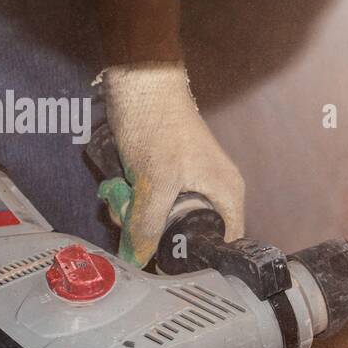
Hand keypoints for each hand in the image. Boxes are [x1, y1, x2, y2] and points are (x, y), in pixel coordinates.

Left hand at [99, 61, 245, 266]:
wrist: (141, 82)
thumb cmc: (159, 124)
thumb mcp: (155, 181)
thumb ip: (148, 224)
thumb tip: (139, 258)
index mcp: (226, 194)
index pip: (225, 242)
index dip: (202, 257)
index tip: (173, 265)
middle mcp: (213, 191)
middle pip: (190, 232)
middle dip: (159, 235)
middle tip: (136, 228)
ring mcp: (190, 182)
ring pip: (166, 218)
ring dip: (141, 217)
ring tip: (123, 203)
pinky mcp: (168, 174)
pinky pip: (154, 201)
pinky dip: (136, 201)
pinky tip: (121, 192)